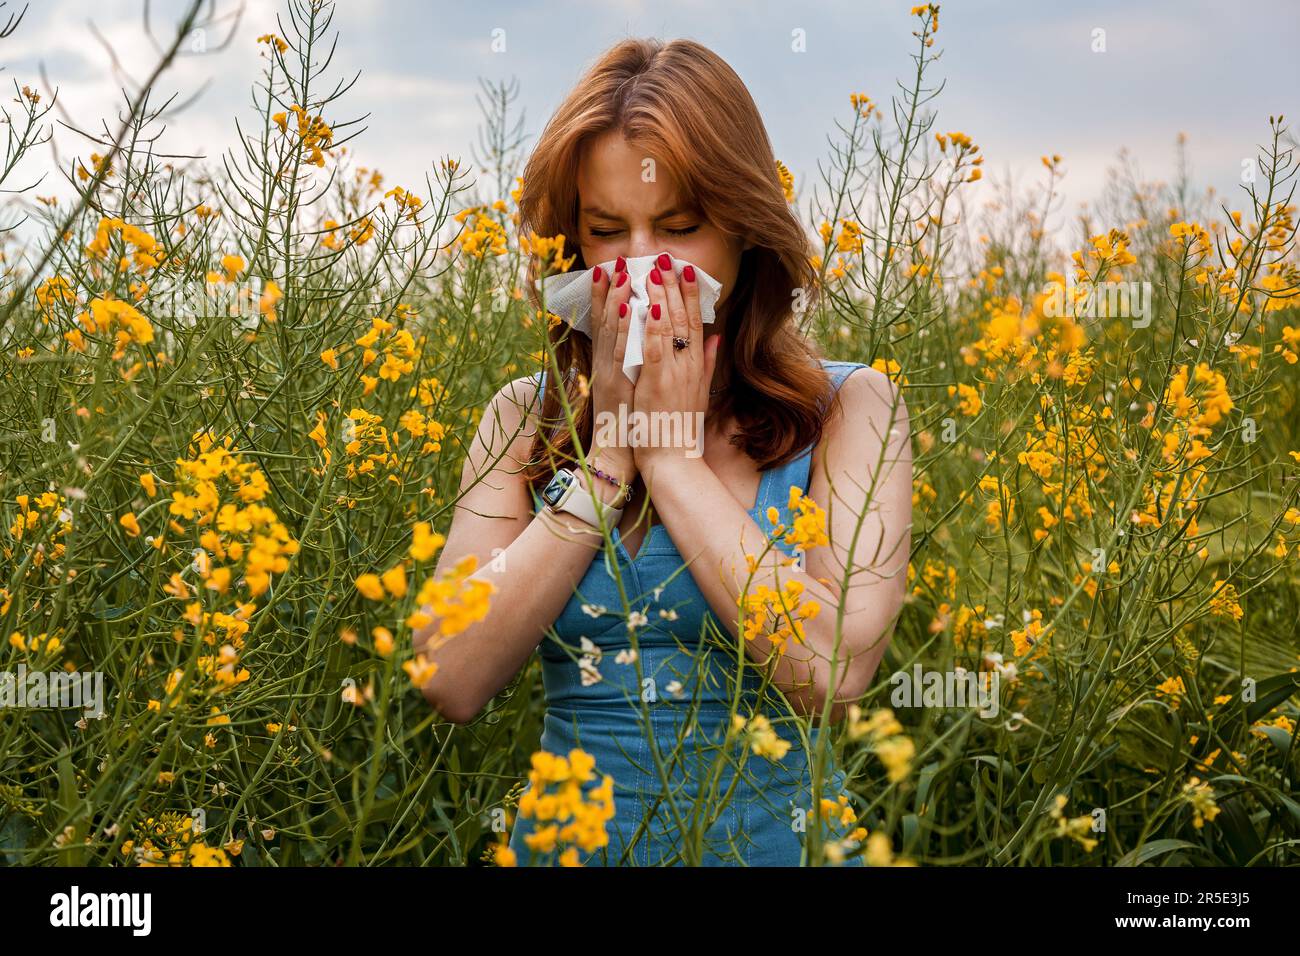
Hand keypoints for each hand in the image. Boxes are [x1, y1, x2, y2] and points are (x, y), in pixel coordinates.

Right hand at [587, 256, 637, 482]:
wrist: (622, 457)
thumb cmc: (637, 425)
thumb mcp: (642, 389)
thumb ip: (650, 364)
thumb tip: (663, 343)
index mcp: (616, 365)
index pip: (614, 324)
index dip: (614, 295)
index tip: (616, 269)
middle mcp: (609, 365)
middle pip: (607, 321)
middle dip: (610, 289)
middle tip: (615, 259)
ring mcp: (611, 374)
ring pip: (611, 331)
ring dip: (613, 299)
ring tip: (618, 273)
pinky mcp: (616, 386)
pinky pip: (619, 353)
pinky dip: (620, 329)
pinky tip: (623, 309)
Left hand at [633, 252, 720, 482]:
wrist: (673, 459)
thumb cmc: (681, 427)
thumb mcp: (700, 392)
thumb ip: (707, 362)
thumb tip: (716, 336)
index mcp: (696, 365)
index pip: (695, 321)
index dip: (690, 294)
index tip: (685, 270)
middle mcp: (687, 365)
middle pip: (681, 318)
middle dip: (673, 286)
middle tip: (666, 258)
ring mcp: (672, 373)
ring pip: (666, 327)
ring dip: (658, 297)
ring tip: (651, 270)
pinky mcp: (655, 384)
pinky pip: (651, 349)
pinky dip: (647, 327)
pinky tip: (642, 306)